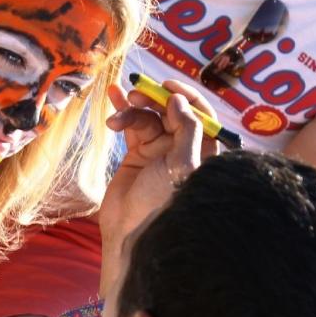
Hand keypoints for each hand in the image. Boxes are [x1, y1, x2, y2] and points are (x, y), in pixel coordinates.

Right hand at [97, 78, 219, 296]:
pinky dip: (122, 112)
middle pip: (171, 110)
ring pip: (148, 116)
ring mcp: (159, 150)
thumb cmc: (164, 202)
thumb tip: (177, 99)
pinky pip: (131, 126)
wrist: (133, 232)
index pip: (200, 113)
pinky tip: (112, 100)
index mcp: (203, 149)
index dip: (185, 95)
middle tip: (137, 95)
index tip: (166, 85)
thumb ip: (185, 129)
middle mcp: (183, 147)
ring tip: (117, 112)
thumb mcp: (182, 165)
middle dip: (154, 98)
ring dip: (132, 109)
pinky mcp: (137, 154)